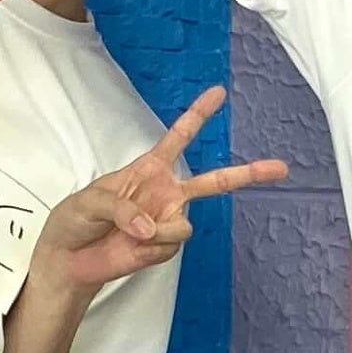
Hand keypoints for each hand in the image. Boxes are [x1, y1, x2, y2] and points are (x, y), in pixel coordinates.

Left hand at [35, 86, 287, 292]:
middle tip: (283, 168)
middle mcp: (166, 192)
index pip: (178, 137)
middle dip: (249, 174)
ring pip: (185, 223)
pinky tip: (132, 248)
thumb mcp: (89, 201)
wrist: (69, 260)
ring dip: (158, 230)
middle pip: (214, 181)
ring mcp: (168, 221)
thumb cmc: (75, 220)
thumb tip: (151, 226)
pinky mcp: (164, 248)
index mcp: (148, 169)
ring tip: (129, 234)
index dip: (199, 115)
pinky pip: (170, 244)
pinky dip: (151, 247)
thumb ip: (121, 207)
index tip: (220, 92)